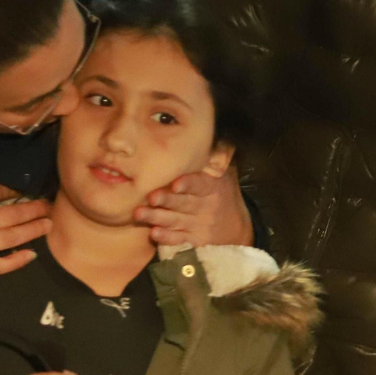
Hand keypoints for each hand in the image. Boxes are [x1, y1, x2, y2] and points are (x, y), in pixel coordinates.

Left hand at [134, 163, 253, 246]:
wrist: (236, 229)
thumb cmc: (221, 196)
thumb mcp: (223, 178)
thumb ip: (212, 161)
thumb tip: (208, 133)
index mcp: (212, 188)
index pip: (200, 184)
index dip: (188, 184)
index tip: (176, 184)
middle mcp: (206, 207)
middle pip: (184, 203)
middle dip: (167, 200)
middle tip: (150, 197)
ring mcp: (199, 225)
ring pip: (176, 221)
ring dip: (157, 217)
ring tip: (139, 213)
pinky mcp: (194, 241)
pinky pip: (179, 240)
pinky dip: (167, 237)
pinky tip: (154, 233)